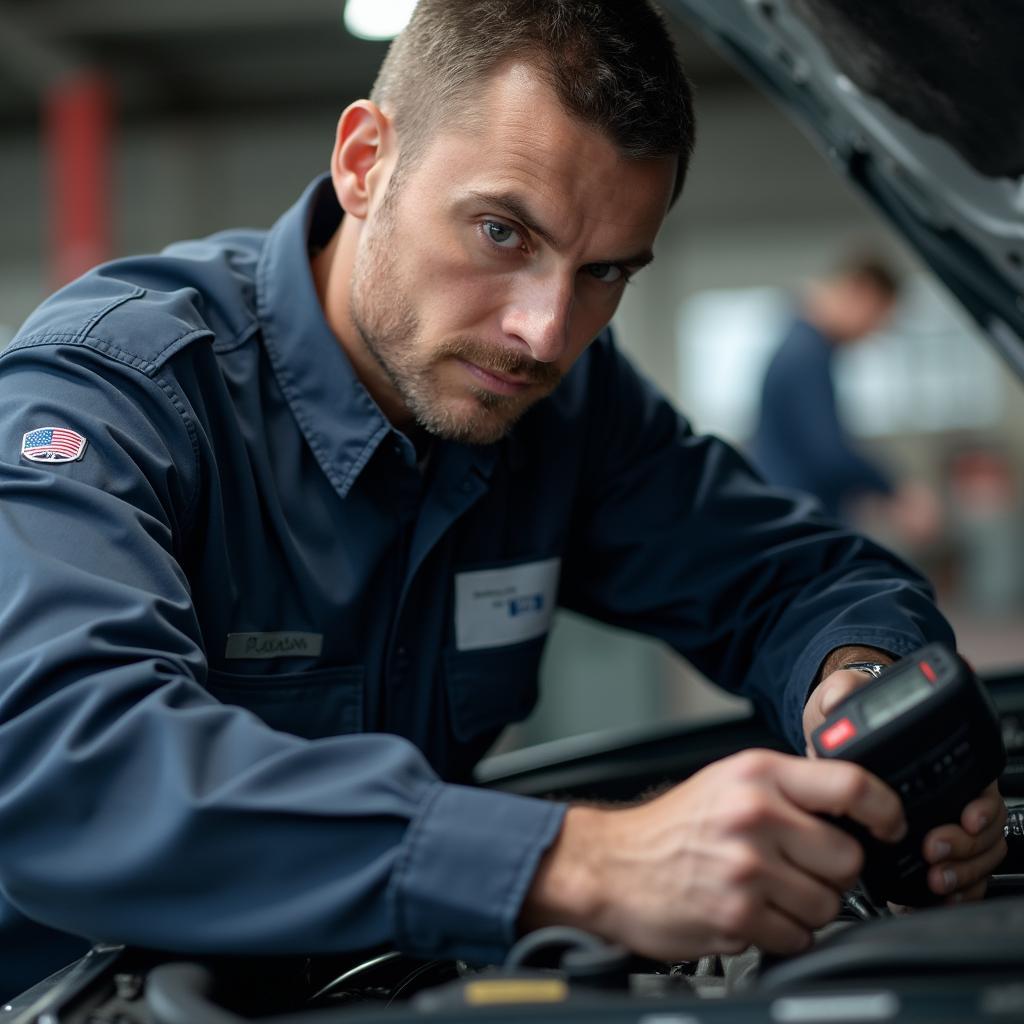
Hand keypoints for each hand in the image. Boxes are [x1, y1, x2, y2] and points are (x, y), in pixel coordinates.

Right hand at [520, 748, 905, 960]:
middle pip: (848, 856)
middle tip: (800, 867)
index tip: (889, 826)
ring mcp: (748, 867)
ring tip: (768, 890)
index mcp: (757, 774)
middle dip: (832, 870)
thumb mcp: (726, 781)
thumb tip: (852, 808)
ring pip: (828, 903)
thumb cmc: (670, 826)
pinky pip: (798, 936)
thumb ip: (785, 788)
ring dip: (808, 906)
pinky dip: (782, 932)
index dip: (886, 810)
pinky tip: (751, 911)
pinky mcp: (738, 915)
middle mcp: (755, 815)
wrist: (611, 864)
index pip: (851, 785)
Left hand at [805, 665, 1007, 906]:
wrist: (829, 741)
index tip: (966, 819)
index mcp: (942, 755)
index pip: (981, 784)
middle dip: (966, 845)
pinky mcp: (925, 846)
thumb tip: (839, 699)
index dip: (981, 807)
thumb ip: (842, 692)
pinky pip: (959, 874)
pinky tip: (935, 893)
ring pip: (977, 854)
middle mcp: (951, 789)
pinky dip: (954, 888)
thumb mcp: (840, 697)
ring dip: (962, 870)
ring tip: (935, 878)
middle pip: (984, 826)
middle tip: (934, 850)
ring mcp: (942, 819)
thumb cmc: (844, 717)